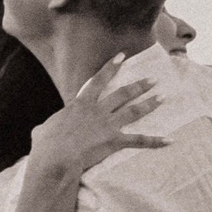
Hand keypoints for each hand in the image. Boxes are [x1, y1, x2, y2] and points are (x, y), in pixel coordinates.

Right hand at [28, 56, 167, 179]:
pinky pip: (139, 141)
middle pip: (123, 94)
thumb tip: (41, 131)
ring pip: (133, 111)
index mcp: (80, 104)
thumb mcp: (43, 130)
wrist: (57, 155)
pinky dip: (155, 141)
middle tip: (153, 79)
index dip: (111, 67)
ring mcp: (108, 125)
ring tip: (162, 97)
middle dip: (139, 85)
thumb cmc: (46, 143)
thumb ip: (46, 127)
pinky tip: (170, 140)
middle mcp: (98, 111)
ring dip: (149, 103)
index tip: (122, 56)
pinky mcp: (115, 141)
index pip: (98, 80)